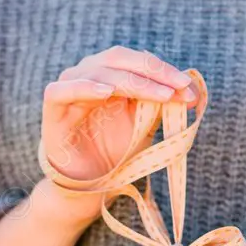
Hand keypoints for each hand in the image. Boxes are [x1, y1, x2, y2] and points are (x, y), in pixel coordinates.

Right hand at [0, 48, 195, 245]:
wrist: (90, 185)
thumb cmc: (117, 154)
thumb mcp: (145, 126)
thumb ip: (161, 106)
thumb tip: (192, 91)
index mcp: (113, 75)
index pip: (138, 62)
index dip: (164, 71)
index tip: (190, 89)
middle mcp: (90, 75)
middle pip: (120, 60)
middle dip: (154, 73)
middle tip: (179, 87)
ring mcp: (70, 87)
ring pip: (99, 73)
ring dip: (132, 82)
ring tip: (159, 95)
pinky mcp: (53, 106)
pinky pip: (64, 90)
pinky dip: (84, 88)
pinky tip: (106, 92)